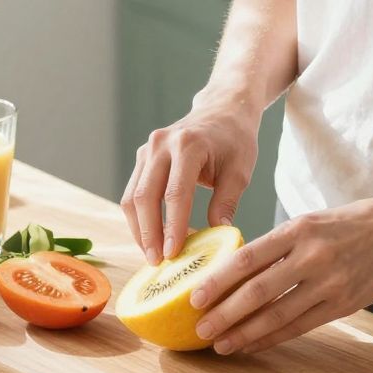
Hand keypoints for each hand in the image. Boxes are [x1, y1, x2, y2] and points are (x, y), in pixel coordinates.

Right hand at [121, 93, 260, 262]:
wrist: (223, 110)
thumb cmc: (235, 140)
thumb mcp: (240, 171)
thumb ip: (227, 202)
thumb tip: (218, 235)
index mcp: (189, 145)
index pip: (175, 192)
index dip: (172, 226)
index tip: (173, 254)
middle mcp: (161, 144)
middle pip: (145, 196)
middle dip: (149, 233)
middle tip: (157, 262)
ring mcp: (147, 149)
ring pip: (132, 196)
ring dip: (139, 229)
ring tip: (152, 256)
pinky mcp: (142, 158)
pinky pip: (133, 192)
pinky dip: (139, 218)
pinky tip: (151, 238)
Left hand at [188, 194, 372, 354]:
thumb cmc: (352, 223)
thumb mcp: (312, 221)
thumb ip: (279, 245)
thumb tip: (236, 271)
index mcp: (298, 229)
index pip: (247, 257)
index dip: (218, 281)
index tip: (194, 297)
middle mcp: (312, 256)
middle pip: (257, 292)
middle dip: (223, 314)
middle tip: (199, 329)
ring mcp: (330, 282)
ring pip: (277, 315)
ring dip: (244, 334)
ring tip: (219, 345)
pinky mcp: (344, 304)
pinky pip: (300, 326)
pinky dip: (273, 338)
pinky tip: (252, 345)